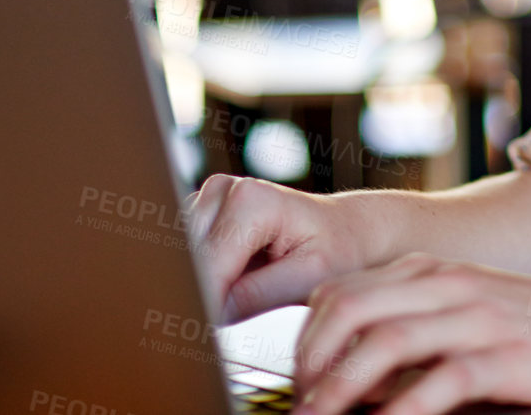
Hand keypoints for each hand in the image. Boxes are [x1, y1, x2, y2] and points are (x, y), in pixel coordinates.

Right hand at [183, 174, 379, 323]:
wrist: (349, 231)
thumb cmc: (338, 249)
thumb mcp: (308, 279)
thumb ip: (255, 296)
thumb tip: (207, 314)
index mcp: (251, 200)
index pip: (208, 268)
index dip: (207, 307)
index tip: (206, 338)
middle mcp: (225, 190)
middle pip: (189, 262)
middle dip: (202, 295)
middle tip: (223, 325)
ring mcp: (211, 199)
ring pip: (181, 260)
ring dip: (201, 285)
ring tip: (245, 294)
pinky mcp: (205, 214)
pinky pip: (186, 256)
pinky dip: (203, 276)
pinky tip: (236, 281)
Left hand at [291, 254, 530, 414]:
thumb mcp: (472, 311)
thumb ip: (417, 325)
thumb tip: (350, 376)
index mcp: (434, 272)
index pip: (341, 291)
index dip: (303, 339)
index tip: (292, 382)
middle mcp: (450, 285)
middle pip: (349, 309)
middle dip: (308, 363)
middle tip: (297, 405)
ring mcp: (480, 317)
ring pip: (385, 341)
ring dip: (339, 388)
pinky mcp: (510, 356)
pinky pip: (443, 380)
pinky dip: (404, 409)